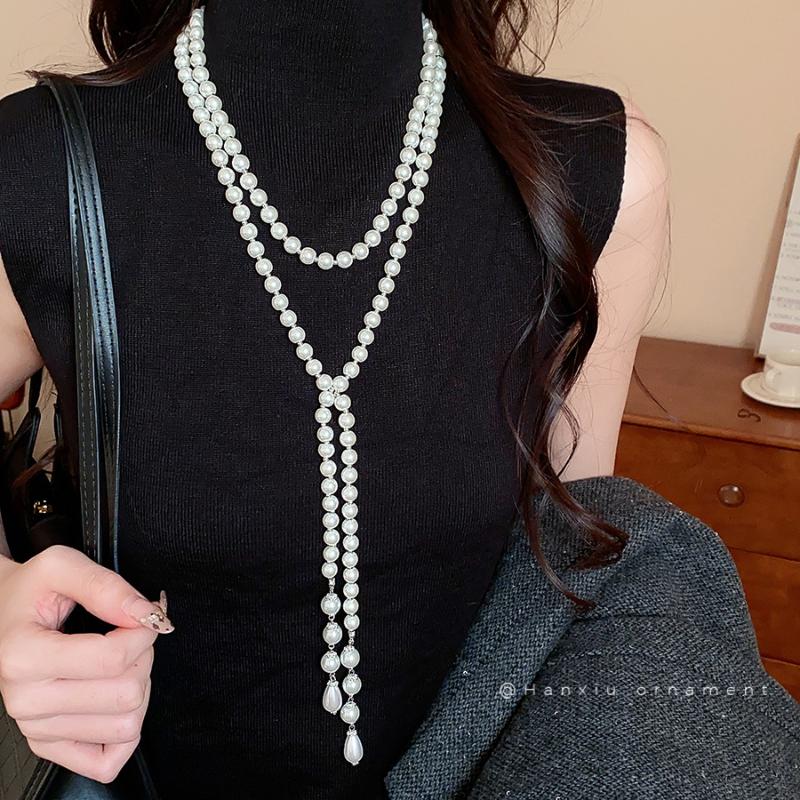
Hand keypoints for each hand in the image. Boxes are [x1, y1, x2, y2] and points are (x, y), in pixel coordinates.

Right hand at [0, 545, 172, 783]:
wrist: (0, 614)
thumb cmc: (31, 590)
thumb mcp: (62, 567)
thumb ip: (107, 587)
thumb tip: (146, 614)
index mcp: (23, 656)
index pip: (114, 659)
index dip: (143, 632)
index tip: (139, 616)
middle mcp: (24, 700)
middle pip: (126, 694)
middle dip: (143, 658)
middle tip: (127, 637)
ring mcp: (35, 728)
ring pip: (126, 726)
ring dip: (138, 690)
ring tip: (119, 664)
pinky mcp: (47, 746)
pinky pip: (107, 761)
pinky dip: (126, 732)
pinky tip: (115, 699)